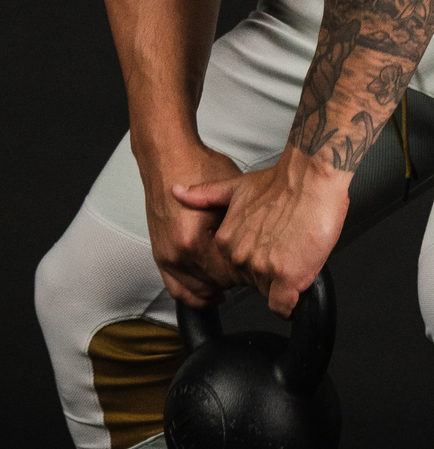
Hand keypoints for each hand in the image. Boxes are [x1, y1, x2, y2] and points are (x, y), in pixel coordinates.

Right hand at [139, 143, 242, 306]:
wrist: (166, 155)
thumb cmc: (196, 168)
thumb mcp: (231, 195)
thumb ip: (243, 229)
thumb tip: (259, 251)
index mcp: (193, 243)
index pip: (229, 277)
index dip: (246, 271)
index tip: (255, 263)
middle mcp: (176, 254)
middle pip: (214, 286)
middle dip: (232, 279)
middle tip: (247, 267)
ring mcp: (165, 257)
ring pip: (198, 291)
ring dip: (215, 286)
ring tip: (231, 275)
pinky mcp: (159, 256)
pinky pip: (177, 288)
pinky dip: (194, 293)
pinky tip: (211, 292)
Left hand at [173, 144, 350, 315]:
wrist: (312, 179)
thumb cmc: (283, 184)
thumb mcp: (235, 186)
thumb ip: (205, 196)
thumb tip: (176, 192)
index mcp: (226, 240)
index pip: (236, 269)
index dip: (256, 262)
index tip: (269, 249)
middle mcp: (241, 256)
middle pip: (253, 283)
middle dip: (269, 274)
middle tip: (285, 252)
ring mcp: (263, 268)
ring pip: (270, 294)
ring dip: (283, 285)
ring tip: (296, 259)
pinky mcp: (287, 278)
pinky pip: (283, 307)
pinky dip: (290, 305)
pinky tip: (296, 289)